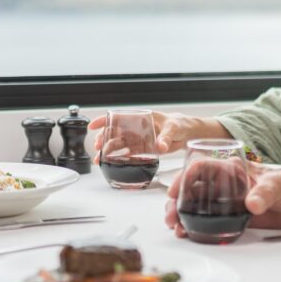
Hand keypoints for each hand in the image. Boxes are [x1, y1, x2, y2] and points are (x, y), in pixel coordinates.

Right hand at [88, 111, 229, 160]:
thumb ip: (166, 137)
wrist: (188, 133)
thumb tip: (160, 146)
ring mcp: (139, 139)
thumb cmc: (180, 124)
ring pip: (118, 144)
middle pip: (114, 133)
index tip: (92, 126)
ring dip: (108, 151)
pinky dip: (119, 158)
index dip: (104, 120)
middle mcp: (137, 128)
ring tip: (99, 160)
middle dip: (103, 139)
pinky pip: (128, 154)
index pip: (118, 117)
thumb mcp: (173, 127)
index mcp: (141, 117)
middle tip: (98, 149)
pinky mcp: (143, 149)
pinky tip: (111, 164)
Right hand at [164, 162, 280, 235]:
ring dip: (182, 214)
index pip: (202, 167)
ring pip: (197, 205)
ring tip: (174, 226)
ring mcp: (229, 201)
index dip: (185, 177)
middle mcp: (227, 184)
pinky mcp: (234, 217)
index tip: (175, 191)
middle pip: (193, 188)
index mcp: (234, 169)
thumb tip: (253, 203)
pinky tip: (187, 232)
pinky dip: (195, 226)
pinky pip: (209, 220)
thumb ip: (266, 192)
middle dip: (177, 201)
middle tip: (170, 215)